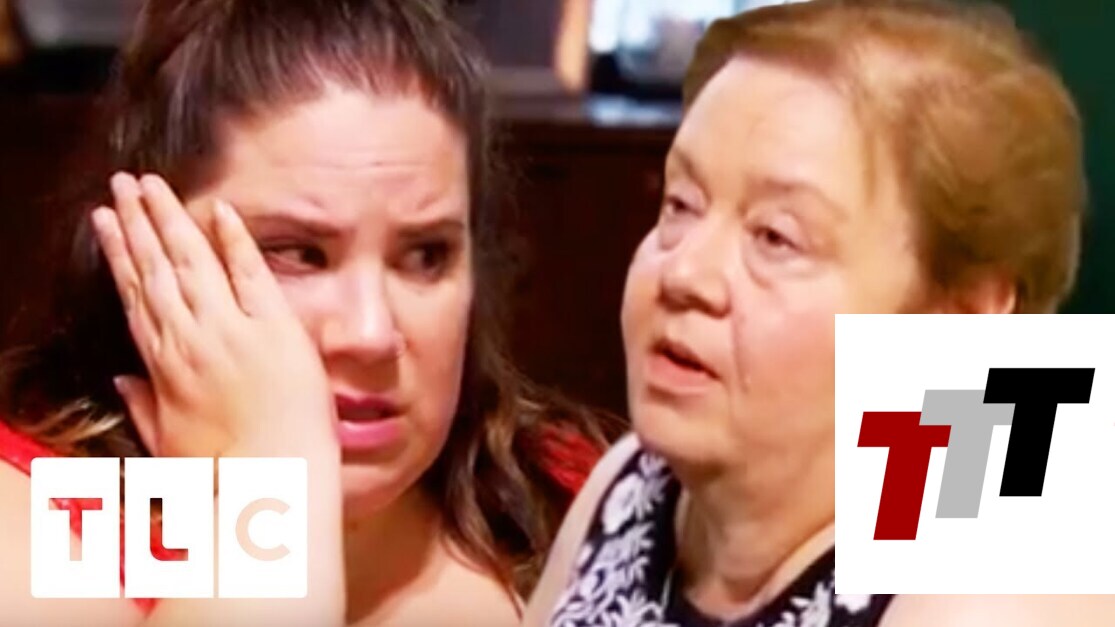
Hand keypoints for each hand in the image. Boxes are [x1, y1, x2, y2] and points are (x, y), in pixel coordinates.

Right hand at [91, 172, 336, 458]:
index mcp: (164, 367)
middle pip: (155, 270)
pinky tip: (219, 209)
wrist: (273, 488)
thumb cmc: (224, 476)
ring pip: (191, 263)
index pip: (135, 298)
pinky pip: (251, 273)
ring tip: (151, 183)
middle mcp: (191, 342)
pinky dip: (234, 240)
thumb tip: (122, 381)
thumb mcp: (169, 445)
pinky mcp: (275, 330)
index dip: (119, 256)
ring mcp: (232, 333)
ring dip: (169, 218)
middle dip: (137, 222)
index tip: (106, 223)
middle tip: (121, 184)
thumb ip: (144, 408)